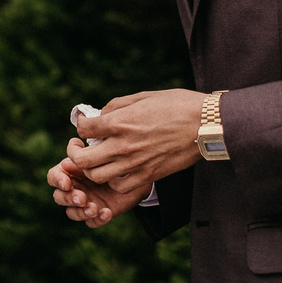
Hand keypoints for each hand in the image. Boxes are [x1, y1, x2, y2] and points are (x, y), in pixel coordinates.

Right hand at [48, 145, 150, 227]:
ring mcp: (85, 202)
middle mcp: (75, 188)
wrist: (136, 172)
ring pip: (71, 213)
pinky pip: (91, 222)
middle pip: (59, 197)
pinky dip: (97, 220)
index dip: (57, 180)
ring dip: (81, 212)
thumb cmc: (115, 158)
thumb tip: (69, 157)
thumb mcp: (101, 153)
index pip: (53, 177)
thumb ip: (84, 154)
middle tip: (82, 198)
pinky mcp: (97, 214)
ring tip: (94, 208)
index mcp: (70, 171)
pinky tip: (107, 212)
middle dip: (68, 199)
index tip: (66, 183)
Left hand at [70, 89, 205, 192]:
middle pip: (82, 160)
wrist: (207, 124)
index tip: (87, 125)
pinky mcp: (149, 175)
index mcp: (119, 122)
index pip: (84, 129)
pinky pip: (120, 186)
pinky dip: (113, 180)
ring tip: (97, 160)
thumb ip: (116, 106)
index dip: (81, 126)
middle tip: (79, 147)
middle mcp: (123, 145)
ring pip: (97, 176)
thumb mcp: (142, 96)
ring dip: (92, 169)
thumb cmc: (176, 105)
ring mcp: (135, 163)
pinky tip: (117, 170)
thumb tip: (100, 114)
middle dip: (74, 154)